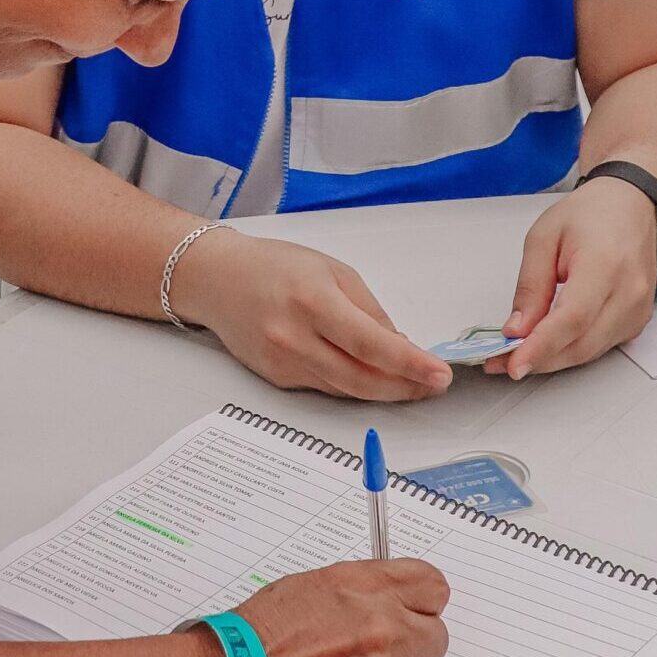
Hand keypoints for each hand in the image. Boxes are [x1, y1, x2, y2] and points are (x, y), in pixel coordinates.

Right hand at [174, 229, 452, 400]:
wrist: (216, 279)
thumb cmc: (274, 266)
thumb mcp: (332, 271)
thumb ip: (369, 311)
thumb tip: (401, 347)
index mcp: (313, 301)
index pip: (371, 344)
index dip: (410, 364)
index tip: (439, 374)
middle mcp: (294, 337)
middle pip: (362, 378)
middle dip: (405, 387)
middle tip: (432, 386)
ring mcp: (283, 362)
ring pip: (346, 390)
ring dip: (384, 390)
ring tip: (411, 384)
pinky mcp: (276, 377)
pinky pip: (326, 387)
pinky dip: (353, 385)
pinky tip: (371, 376)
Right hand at [228, 558, 449, 656]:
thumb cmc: (259, 636)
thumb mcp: (309, 588)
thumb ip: (358, 591)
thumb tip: (382, 596)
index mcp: (365, 587)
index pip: (433, 585)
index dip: (424, 598)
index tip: (417, 605)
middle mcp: (383, 626)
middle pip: (436, 634)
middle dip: (415, 640)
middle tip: (385, 644)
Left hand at [492, 178, 656, 378]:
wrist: (630, 206)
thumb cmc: (590, 214)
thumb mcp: (543, 238)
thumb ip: (530, 286)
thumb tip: (516, 329)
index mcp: (605, 265)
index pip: (572, 318)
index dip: (541, 346)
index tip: (513, 363)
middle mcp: (629, 292)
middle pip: (581, 343)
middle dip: (538, 359)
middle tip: (499, 362)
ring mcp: (638, 310)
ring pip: (589, 351)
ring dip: (551, 359)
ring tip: (515, 354)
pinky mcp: (636, 321)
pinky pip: (599, 346)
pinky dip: (569, 350)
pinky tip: (545, 344)